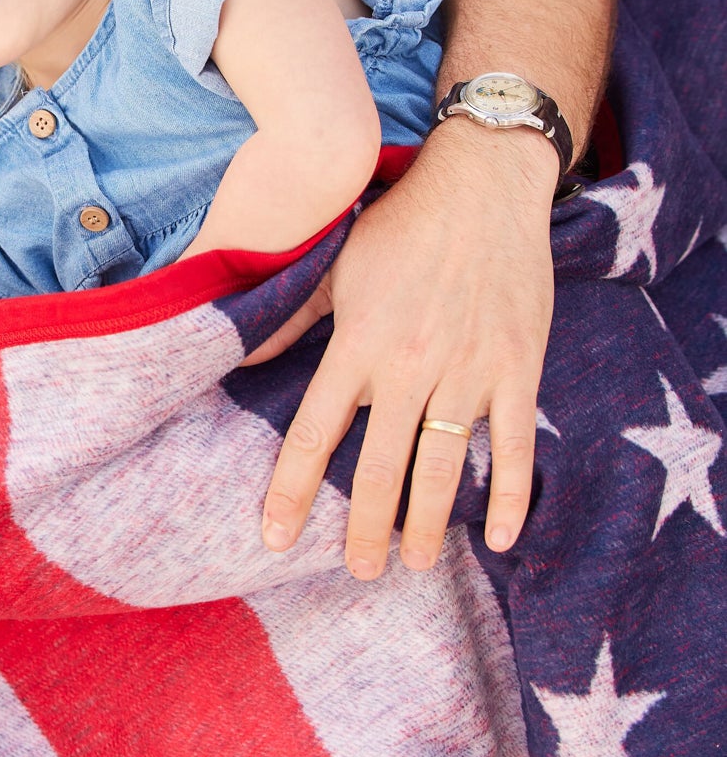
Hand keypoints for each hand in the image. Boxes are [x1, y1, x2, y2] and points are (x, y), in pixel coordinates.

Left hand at [255, 120, 557, 574]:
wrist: (483, 184)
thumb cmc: (400, 224)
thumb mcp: (334, 264)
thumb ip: (289, 318)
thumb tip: (238, 356)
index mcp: (359, 344)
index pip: (316, 433)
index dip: (292, 490)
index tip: (275, 535)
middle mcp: (411, 366)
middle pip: (380, 469)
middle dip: (366, 529)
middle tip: (357, 571)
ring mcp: (469, 371)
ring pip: (444, 468)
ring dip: (428, 525)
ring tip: (414, 564)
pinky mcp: (519, 368)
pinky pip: (514, 446)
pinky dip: (511, 495)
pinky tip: (502, 538)